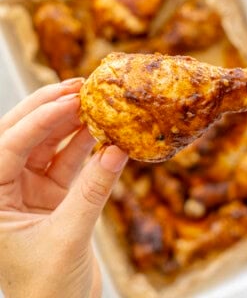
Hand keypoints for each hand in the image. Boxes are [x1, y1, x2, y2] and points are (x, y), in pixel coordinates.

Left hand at [0, 78, 127, 297]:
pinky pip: (70, 162)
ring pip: (50, 145)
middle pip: (24, 136)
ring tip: (95, 104)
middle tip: (78, 87)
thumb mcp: (68, 235)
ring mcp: (30, 190)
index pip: (8, 146)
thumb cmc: (48, 289)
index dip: (40, 119)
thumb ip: (94, 190)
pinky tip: (103, 133)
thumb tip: (117, 150)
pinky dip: (86, 147)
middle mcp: (5, 188)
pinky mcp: (54, 195)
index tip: (70, 98)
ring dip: (72, 125)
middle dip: (50, 109)